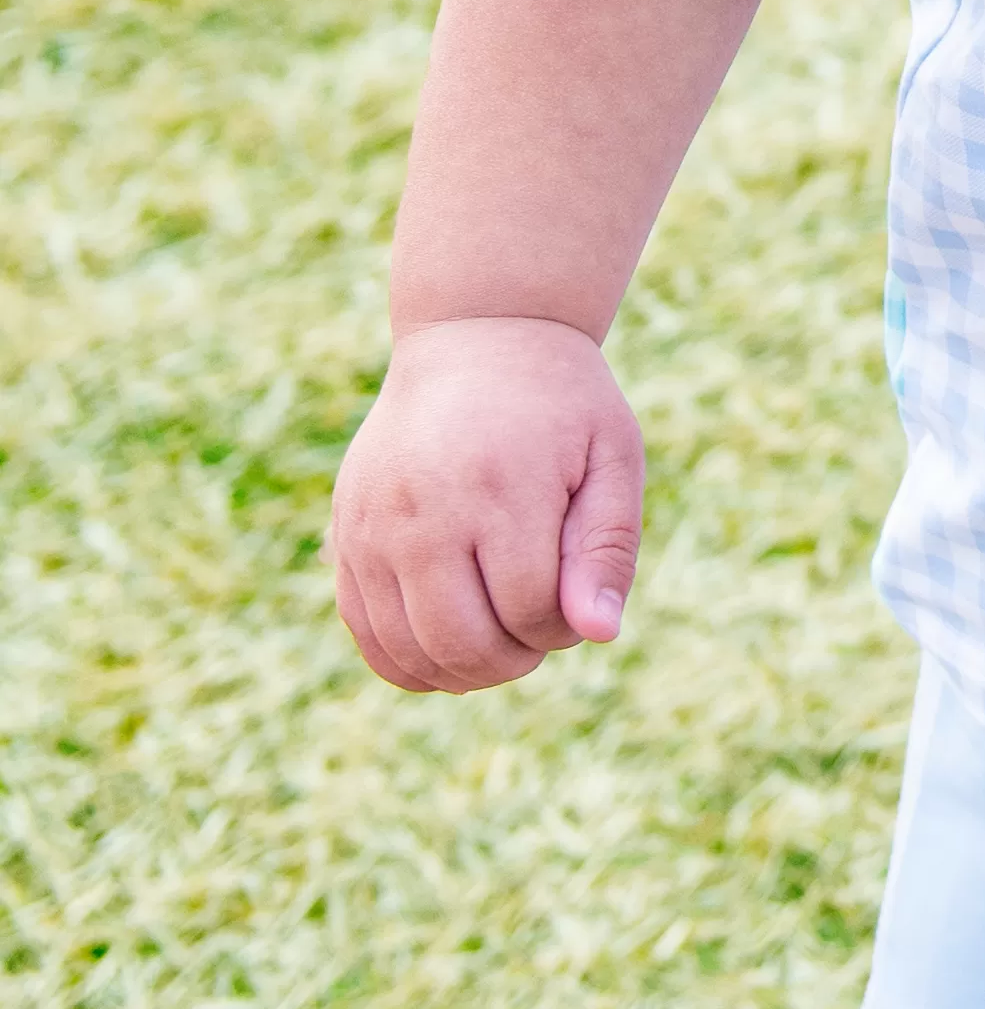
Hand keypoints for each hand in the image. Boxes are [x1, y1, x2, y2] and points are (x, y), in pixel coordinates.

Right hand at [331, 316, 644, 692]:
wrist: (477, 338)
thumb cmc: (560, 403)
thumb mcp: (612, 458)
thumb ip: (608, 549)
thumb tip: (597, 635)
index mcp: (499, 488)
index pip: (531, 613)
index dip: (565, 626)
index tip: (577, 593)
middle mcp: (424, 510)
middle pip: (464, 644)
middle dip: (515, 660)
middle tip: (539, 627)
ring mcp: (374, 525)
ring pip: (410, 651)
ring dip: (465, 670)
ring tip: (499, 633)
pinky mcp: (347, 534)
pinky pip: (366, 633)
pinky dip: (409, 661)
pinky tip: (448, 646)